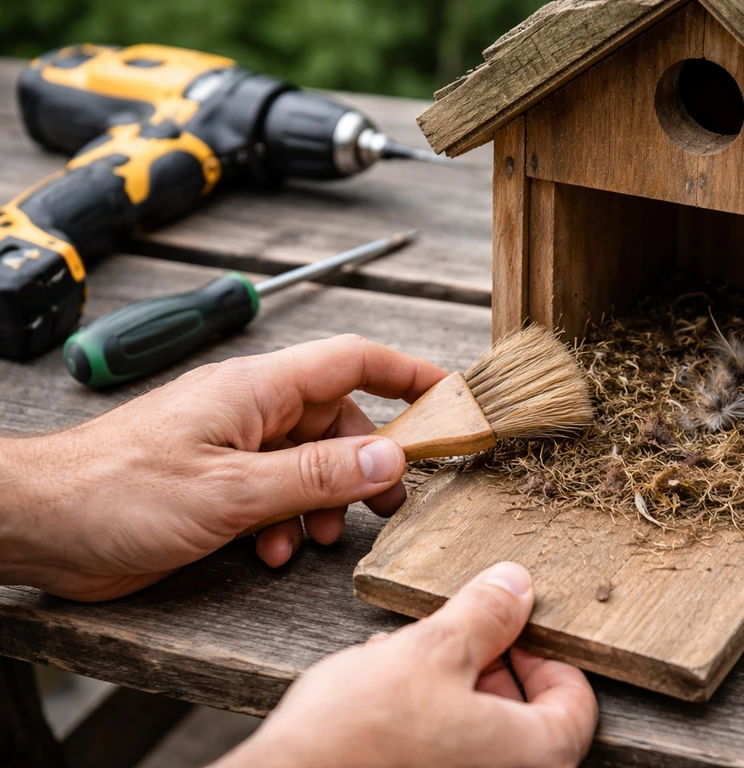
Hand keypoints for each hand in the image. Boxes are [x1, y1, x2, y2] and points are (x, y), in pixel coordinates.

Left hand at [0, 335, 447, 600]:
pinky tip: (271, 551)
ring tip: (318, 536)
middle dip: (368, 464)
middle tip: (390, 502)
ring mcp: (236, 448)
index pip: (352, 360)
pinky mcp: (220, 485)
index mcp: (259, 389)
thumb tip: (389, 460)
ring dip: (325, 502)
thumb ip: (316, 476)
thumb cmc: (116, 490)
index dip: (407, 372)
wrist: (40, 524)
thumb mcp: (232, 490)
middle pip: (340, 422)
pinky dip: (287, 523)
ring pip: (312, 464)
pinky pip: (278, 494)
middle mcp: (253, 411)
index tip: (450, 394)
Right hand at [215, 562, 598, 767]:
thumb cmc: (359, 735)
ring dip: (449, 685)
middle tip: (453, 635)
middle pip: (526, 714)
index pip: (576, 702)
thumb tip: (517, 586)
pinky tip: (383, 686)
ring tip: (405, 656)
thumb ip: (484, 616)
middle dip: (487, 662)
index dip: (546, 653)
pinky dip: (425, 716)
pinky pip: (444, 749)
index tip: (510, 628)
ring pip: (479, 729)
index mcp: (531, 757)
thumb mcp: (431, 652)